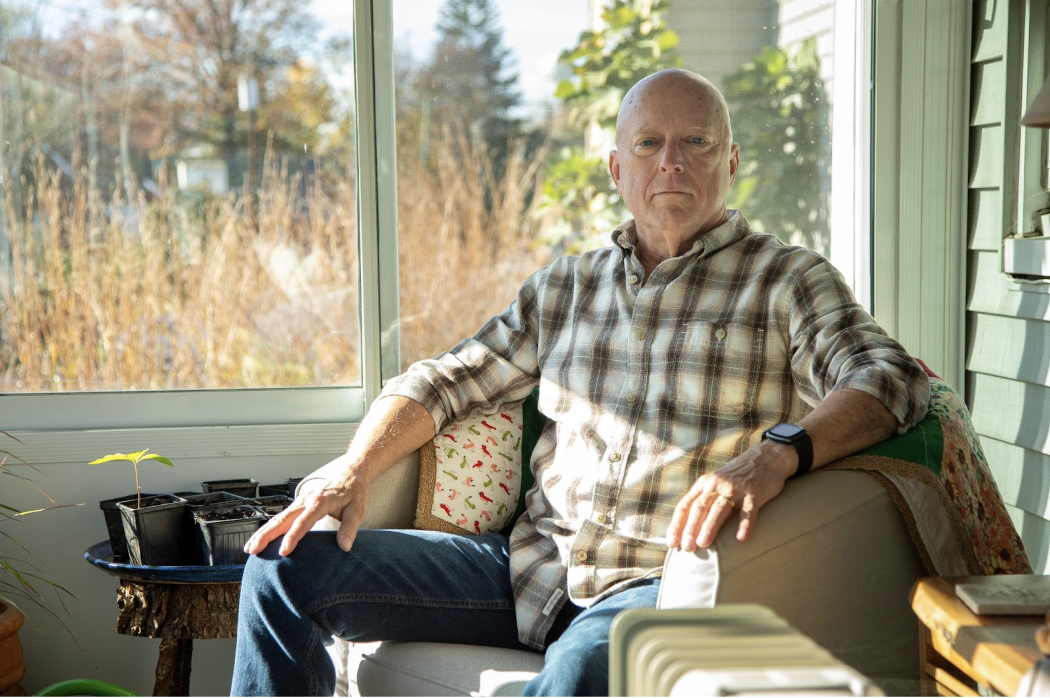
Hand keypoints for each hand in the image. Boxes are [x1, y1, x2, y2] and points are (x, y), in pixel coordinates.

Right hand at [244, 474, 370, 556]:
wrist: (351, 471)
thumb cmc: (355, 491)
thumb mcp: (358, 509)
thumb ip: (350, 528)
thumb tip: (345, 547)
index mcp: (320, 501)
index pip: (303, 522)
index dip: (293, 537)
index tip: (283, 552)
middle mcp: (307, 500)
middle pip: (283, 519)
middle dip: (267, 535)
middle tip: (253, 551)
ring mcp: (301, 501)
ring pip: (278, 518)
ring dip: (264, 532)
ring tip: (250, 548)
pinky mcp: (299, 504)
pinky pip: (282, 517)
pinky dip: (270, 528)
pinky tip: (262, 538)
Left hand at [666, 440, 795, 550]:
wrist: (766, 458)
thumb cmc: (737, 478)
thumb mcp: (715, 484)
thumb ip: (704, 501)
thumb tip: (688, 531)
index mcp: (704, 484)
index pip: (685, 506)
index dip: (677, 525)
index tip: (672, 543)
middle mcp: (716, 485)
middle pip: (700, 508)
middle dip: (691, 528)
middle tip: (687, 548)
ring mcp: (736, 488)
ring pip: (719, 508)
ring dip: (710, 526)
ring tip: (703, 544)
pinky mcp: (754, 493)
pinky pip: (748, 511)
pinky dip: (745, 525)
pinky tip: (741, 538)